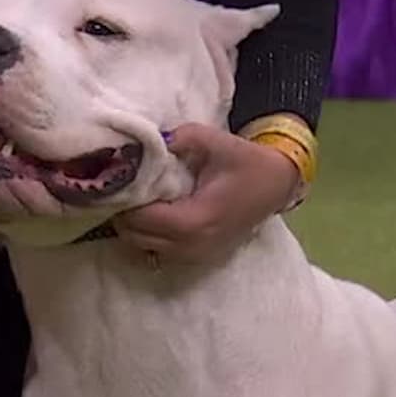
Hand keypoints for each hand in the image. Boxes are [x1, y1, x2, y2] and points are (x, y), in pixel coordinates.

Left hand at [111, 122, 301, 263]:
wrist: (277, 186)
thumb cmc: (246, 162)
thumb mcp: (214, 141)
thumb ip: (178, 138)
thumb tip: (144, 141)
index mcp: (195, 220)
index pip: (139, 220)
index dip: (123, 201)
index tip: (118, 179)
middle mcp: (192, 246)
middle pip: (135, 237)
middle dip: (123, 213)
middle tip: (124, 187)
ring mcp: (196, 257)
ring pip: (144, 247)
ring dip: (135, 226)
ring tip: (138, 198)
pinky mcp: (199, 258)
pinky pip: (159, 252)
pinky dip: (149, 235)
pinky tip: (155, 212)